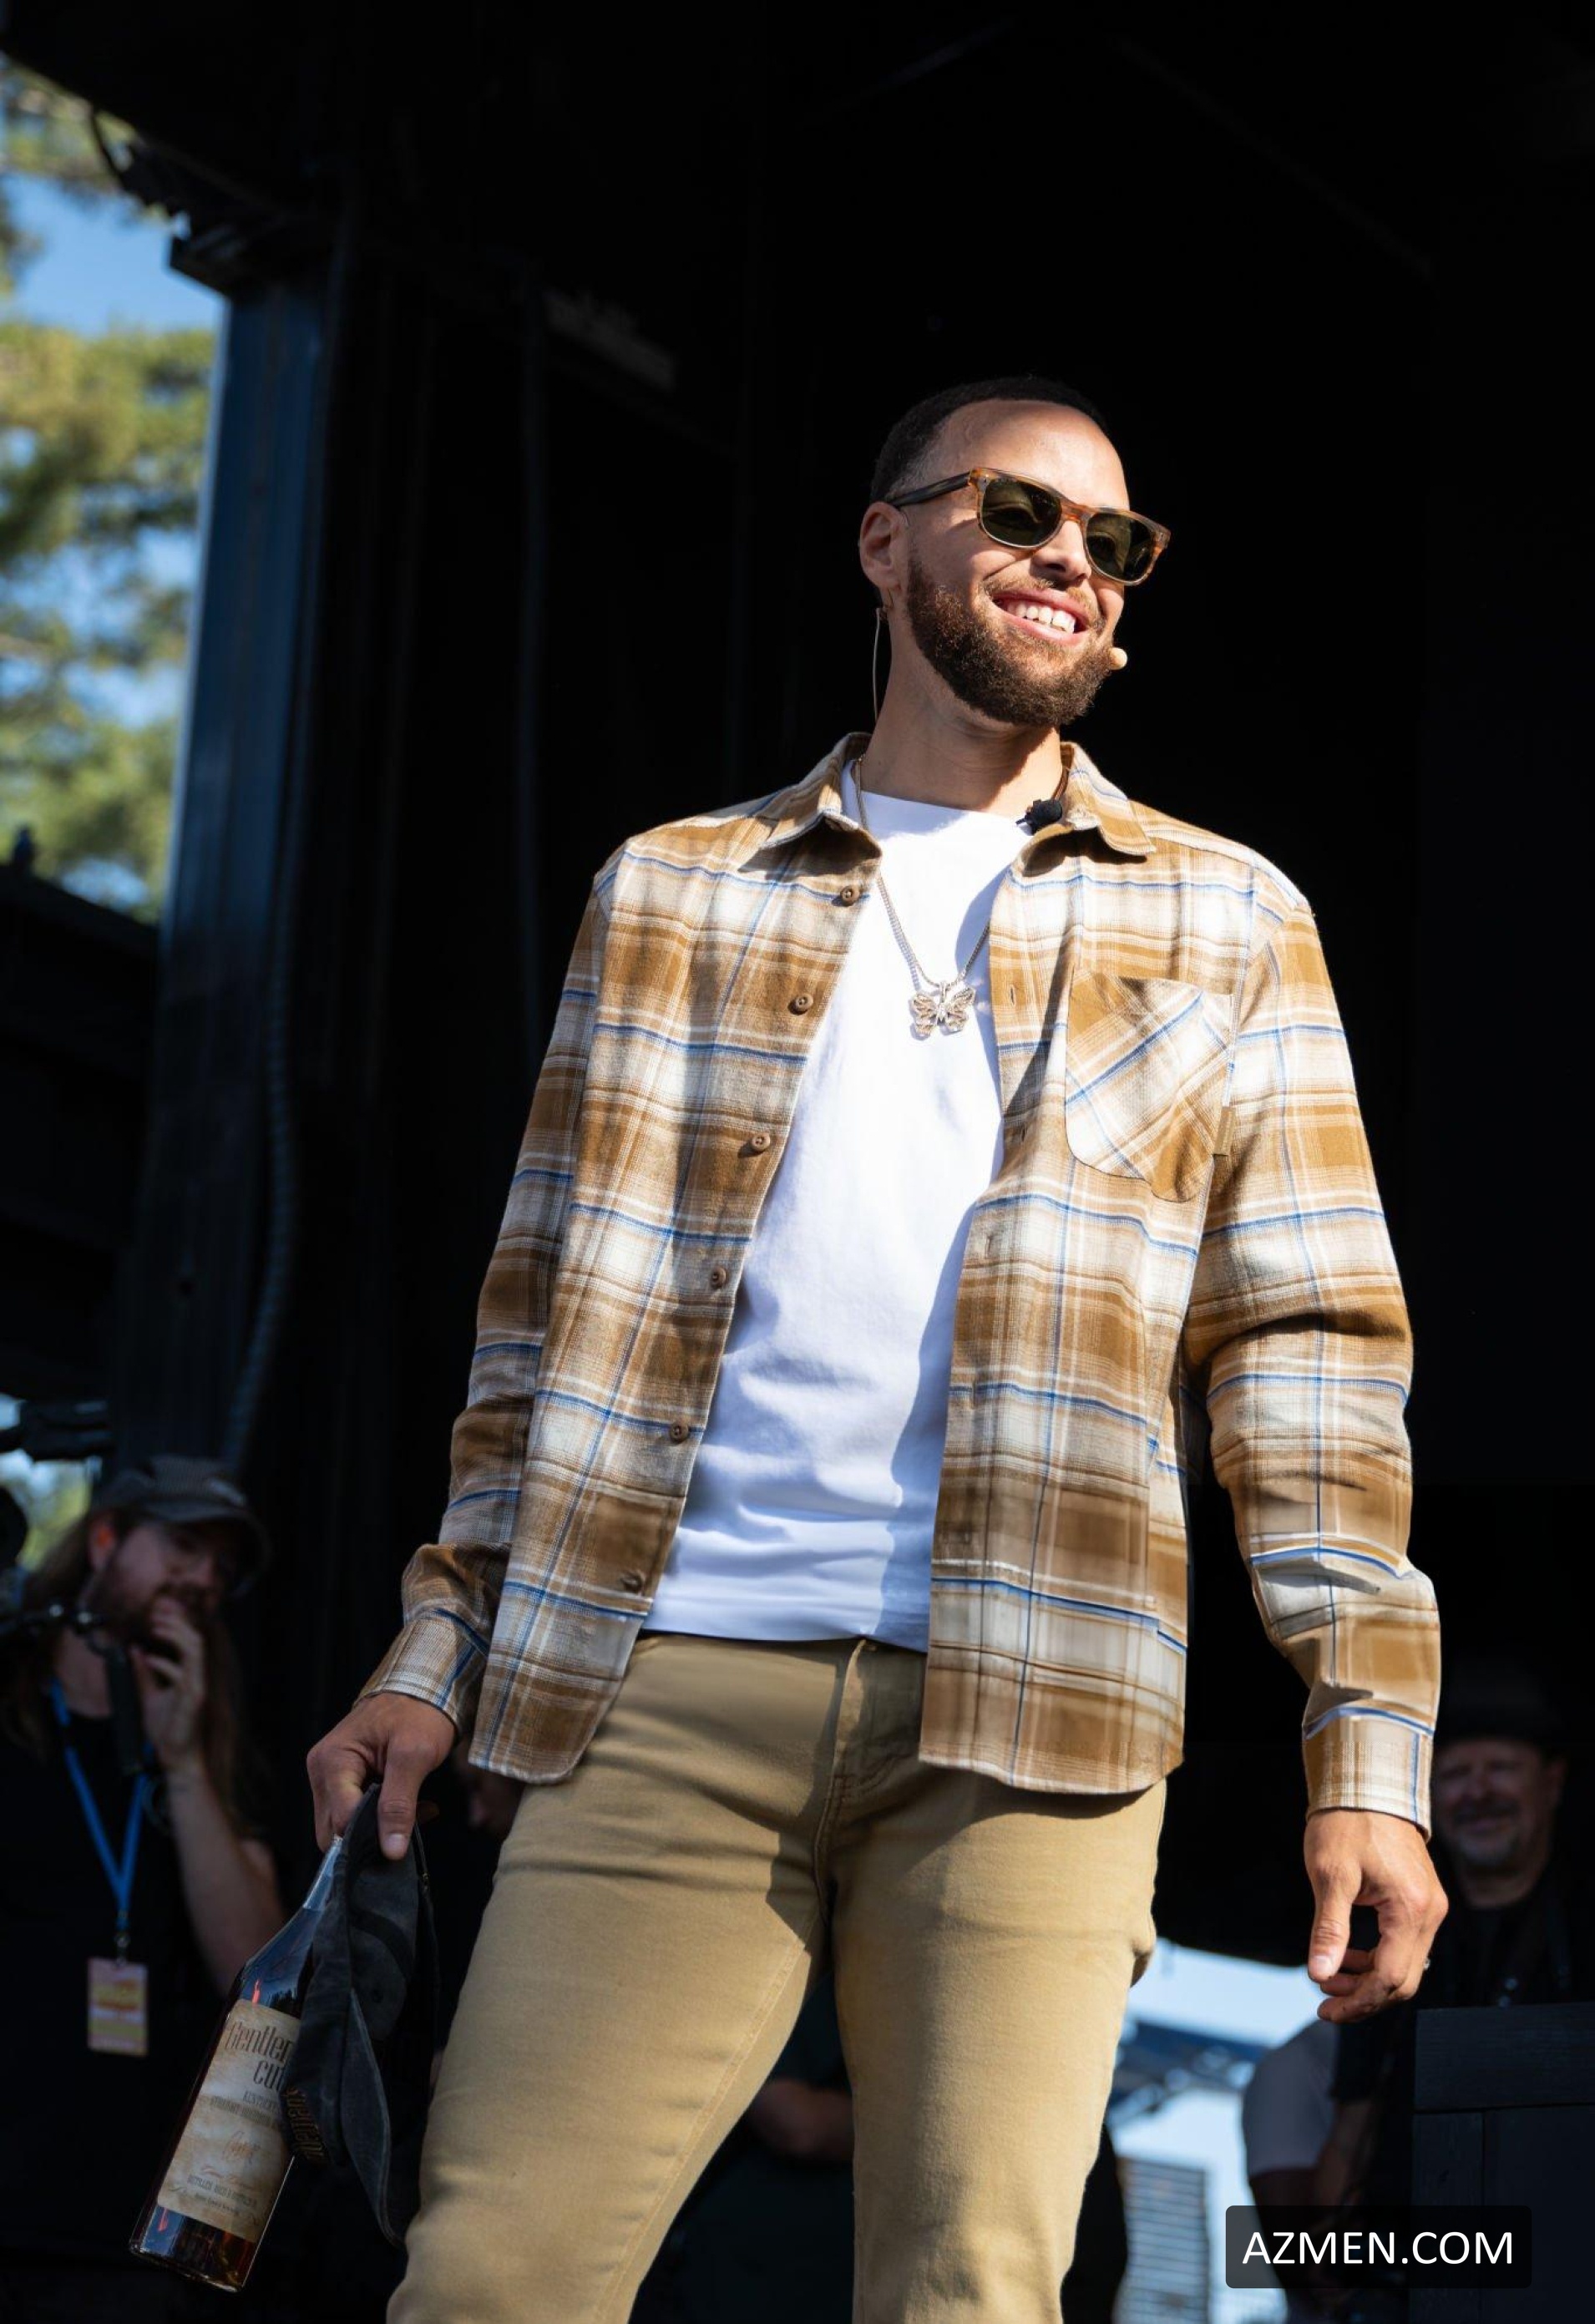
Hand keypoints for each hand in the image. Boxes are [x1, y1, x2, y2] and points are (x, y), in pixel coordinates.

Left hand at [130, 1602, 207, 1772]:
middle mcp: (197, 1678)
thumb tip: (135, 1651)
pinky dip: (165, 1664)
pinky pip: (183, 1674)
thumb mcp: (149, 1697)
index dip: (177, 1623)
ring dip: (176, 1635)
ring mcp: (197, 1687)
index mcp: (189, 1675)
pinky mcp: (194, 1700)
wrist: (176, 1758)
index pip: (189, 1640)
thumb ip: (144, 1675)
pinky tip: (149, 1660)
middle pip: (195, 1639)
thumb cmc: (167, 1730)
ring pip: (195, 1650)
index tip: (158, 1613)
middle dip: (177, 1622)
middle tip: (157, 1614)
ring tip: (157, 1627)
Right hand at [307, 1691, 456, 1859]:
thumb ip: (399, 1804)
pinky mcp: (341, 1780)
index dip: (373, 1834)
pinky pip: (352, 1813)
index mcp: (332, 1762)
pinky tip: (408, 1804)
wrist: (422, 1688)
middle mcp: (321, 1771)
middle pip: (335, 1830)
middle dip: (372, 1834)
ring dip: (379, 1826)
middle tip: (413, 1819)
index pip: (342, 1821)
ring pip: (343, 1826)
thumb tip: (390, 1851)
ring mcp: (329, 1776)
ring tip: (415, 1808)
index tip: (409, 1830)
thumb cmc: (418, 1712)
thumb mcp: (414, 1755)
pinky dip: (379, 1816)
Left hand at [1304, 1807, 1448, 2021]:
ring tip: (1329, 1977)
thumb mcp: (1331, 1876)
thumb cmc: (1346, 1824)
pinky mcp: (1422, 1901)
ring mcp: (1430, 1907)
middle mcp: (1430, 1913)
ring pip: (1405, 1965)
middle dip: (1363, 1998)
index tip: (1324, 2009)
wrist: (1367, 1786)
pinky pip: (1405, 1945)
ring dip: (1369, 1979)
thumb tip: (1318, 1975)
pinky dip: (1377, 1958)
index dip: (1357, 2002)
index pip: (1389, 1978)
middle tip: (1324, 2000)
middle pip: (1403, 1981)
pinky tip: (1349, 1955)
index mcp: (1411, 1910)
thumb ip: (1329, 1929)